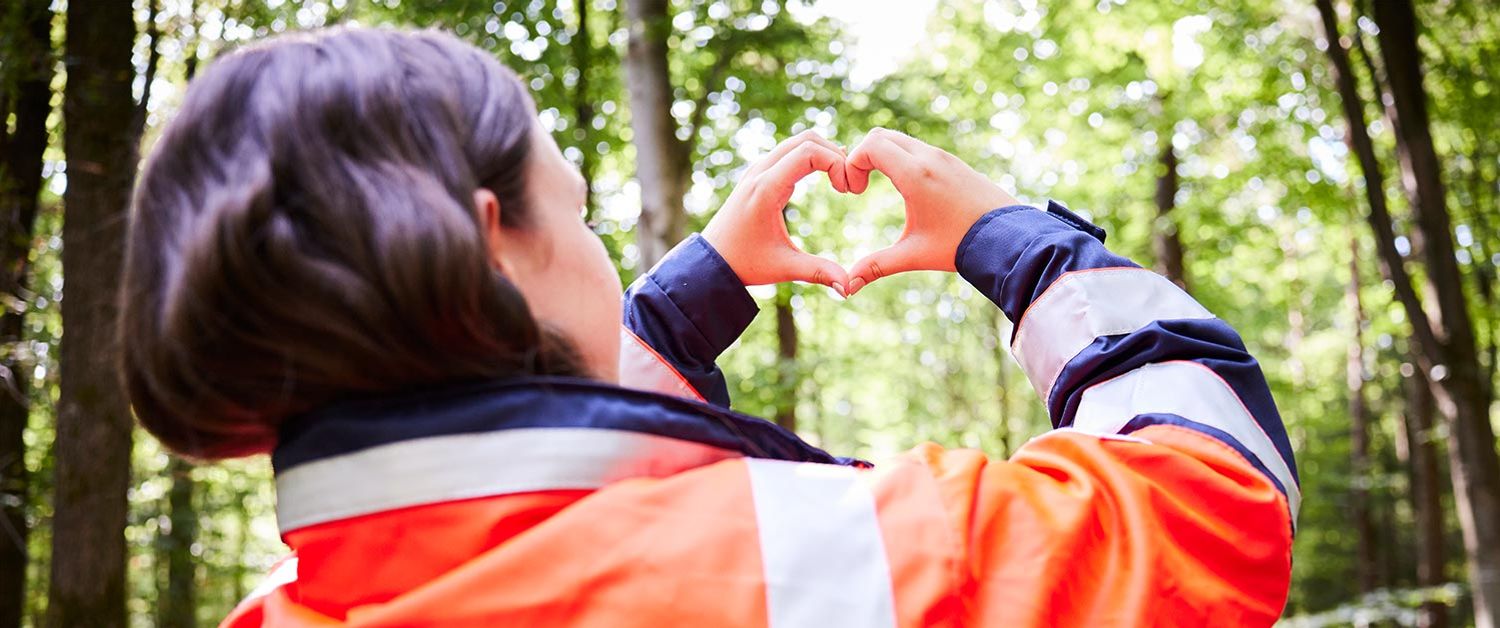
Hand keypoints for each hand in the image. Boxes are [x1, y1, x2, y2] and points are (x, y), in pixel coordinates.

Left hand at [702, 131, 851, 294]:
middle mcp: (760, 171)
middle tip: (850, 183)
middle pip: (807, 139)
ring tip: (842, 180)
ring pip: (798, 141)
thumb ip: (818, 272)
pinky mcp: (758, 173)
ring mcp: (757, 169)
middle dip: (835, 154)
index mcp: (766, 188)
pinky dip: (811, 156)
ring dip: (824, 152)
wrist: (711, 260)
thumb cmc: (745, 264)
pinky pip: (789, 151)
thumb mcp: (783, 268)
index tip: (848, 190)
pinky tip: (826, 177)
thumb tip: (849, 287)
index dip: (837, 163)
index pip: (809, 152)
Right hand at [843, 128, 1019, 295]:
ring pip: (901, 140)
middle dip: (863, 156)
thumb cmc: (960, 245)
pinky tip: (905, 188)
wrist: (1008, 237)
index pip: (870, 145)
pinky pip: (919, 148)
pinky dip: (903, 158)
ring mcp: (944, 157)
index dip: (853, 163)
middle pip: (881, 136)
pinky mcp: (954, 163)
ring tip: (879, 185)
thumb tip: (848, 287)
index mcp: (915, 174)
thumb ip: (877, 266)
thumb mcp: (914, 254)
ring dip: (884, 157)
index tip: (855, 191)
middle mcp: (929, 158)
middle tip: (860, 186)